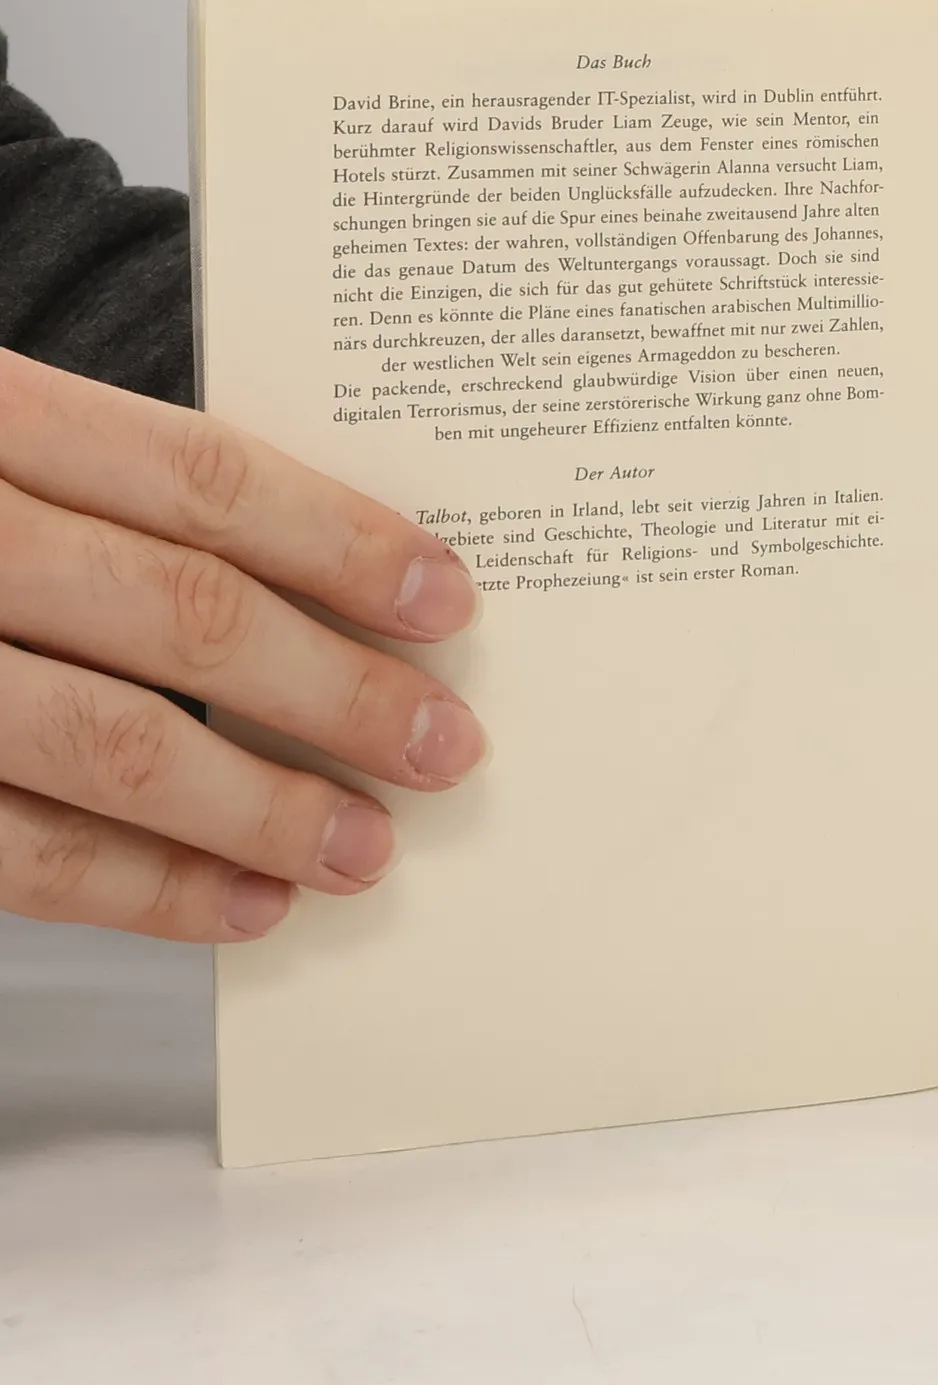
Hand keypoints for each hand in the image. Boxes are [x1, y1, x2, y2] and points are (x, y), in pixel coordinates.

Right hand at [0, 352, 486, 942]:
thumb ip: (109, 490)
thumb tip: (324, 582)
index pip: (199, 478)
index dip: (341, 541)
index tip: (447, 601)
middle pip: (178, 614)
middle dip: (336, 693)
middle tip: (446, 748)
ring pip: (106, 744)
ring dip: (260, 811)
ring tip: (366, 851)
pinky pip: (11, 852)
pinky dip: (143, 888)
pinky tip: (242, 906)